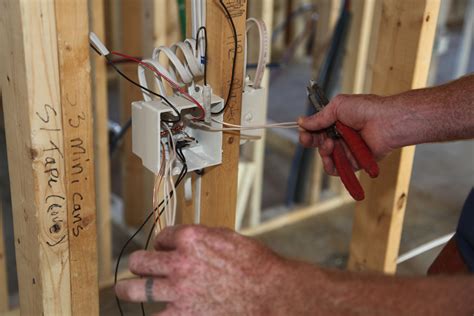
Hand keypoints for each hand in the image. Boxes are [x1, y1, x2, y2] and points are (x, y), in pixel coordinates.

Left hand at [115, 225, 298, 314]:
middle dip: (139, 263)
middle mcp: (179, 262)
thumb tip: (191, 239)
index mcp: (191, 239)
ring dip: (128, 289)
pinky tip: (151, 313)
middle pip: (142, 261)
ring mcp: (178, 291)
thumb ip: (204, 238)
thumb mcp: (229, 238)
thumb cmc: (256, 265)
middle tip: (138, 267)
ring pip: (136, 289)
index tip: (164, 249)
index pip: (162, 237)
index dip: (162, 243)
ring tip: (124, 290)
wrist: (270, 294)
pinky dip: (153, 315)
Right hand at [299, 94, 398, 174]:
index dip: (308, 131)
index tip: (303, 130)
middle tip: (307, 138)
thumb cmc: (366, 109)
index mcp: (336, 122)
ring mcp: (347, 150)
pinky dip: (331, 166)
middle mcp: (341, 137)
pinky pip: (338, 169)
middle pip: (318, 144)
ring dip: (323, 151)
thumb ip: (319, 117)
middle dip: (310, 141)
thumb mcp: (337, 106)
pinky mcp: (354, 163)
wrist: (385, 121)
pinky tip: (331, 157)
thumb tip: (302, 122)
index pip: (317, 129)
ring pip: (326, 157)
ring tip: (330, 144)